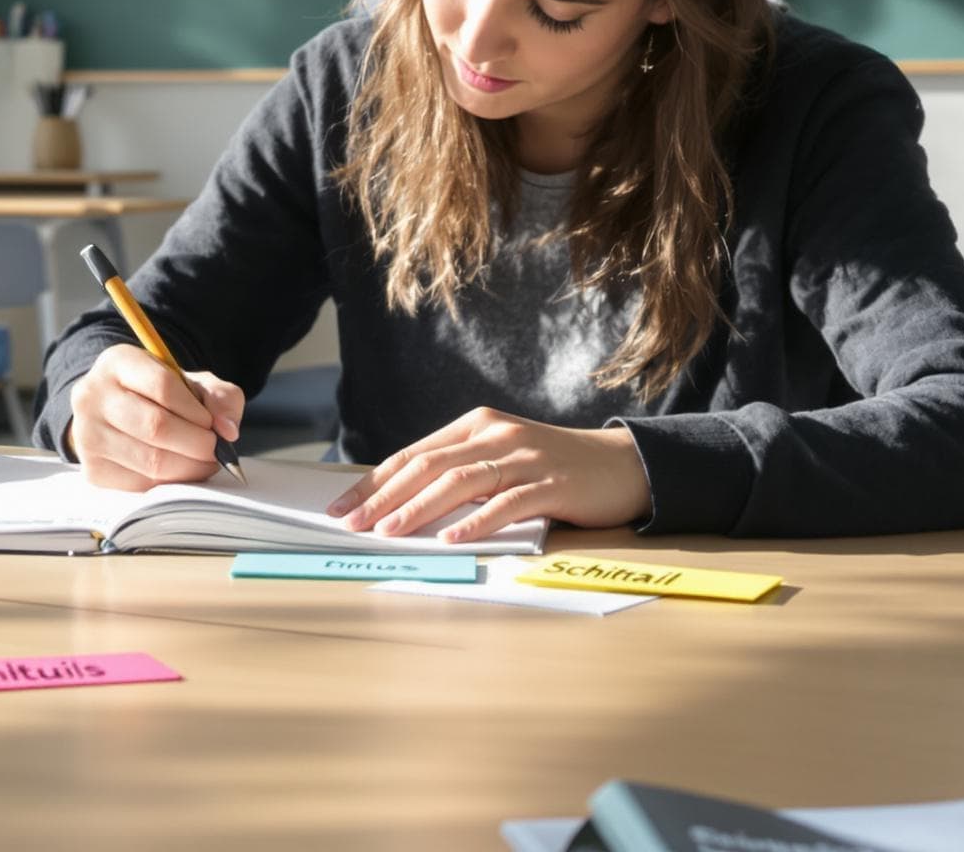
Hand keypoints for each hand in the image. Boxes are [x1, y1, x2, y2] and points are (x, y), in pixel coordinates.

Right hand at [66, 345, 244, 490]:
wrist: (117, 413)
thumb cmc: (159, 396)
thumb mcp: (191, 383)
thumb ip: (220, 397)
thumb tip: (228, 429)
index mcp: (117, 362)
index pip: (163, 386)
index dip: (196, 410)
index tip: (212, 424)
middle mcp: (92, 395)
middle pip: (156, 426)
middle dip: (197, 443)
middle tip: (214, 449)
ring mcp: (87, 434)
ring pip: (150, 460)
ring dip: (189, 467)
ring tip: (203, 461)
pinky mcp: (91, 468)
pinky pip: (141, 484)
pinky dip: (169, 483)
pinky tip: (179, 471)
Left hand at [326, 407, 651, 541]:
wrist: (621, 466)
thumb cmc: (550, 468)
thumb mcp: (499, 458)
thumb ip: (459, 471)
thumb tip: (399, 504)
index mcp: (475, 425)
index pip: (413, 454)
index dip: (374, 481)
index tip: (341, 506)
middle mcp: (496, 435)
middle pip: (428, 465)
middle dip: (384, 496)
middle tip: (352, 524)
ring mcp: (524, 457)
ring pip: (461, 481)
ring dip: (420, 508)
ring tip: (389, 532)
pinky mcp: (551, 483)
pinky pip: (507, 503)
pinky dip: (476, 521)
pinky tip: (452, 538)